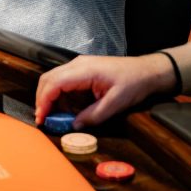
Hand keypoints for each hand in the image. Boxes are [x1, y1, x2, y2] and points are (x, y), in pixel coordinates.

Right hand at [34, 53, 175, 128]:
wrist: (147, 71)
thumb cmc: (135, 82)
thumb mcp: (116, 103)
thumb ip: (94, 115)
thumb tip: (74, 126)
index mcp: (85, 70)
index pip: (55, 83)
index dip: (44, 101)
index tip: (42, 118)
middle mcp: (78, 64)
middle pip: (49, 79)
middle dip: (42, 99)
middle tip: (43, 119)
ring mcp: (80, 65)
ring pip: (54, 79)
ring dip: (49, 97)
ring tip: (53, 116)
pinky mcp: (83, 70)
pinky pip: (64, 81)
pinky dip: (59, 94)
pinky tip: (64, 108)